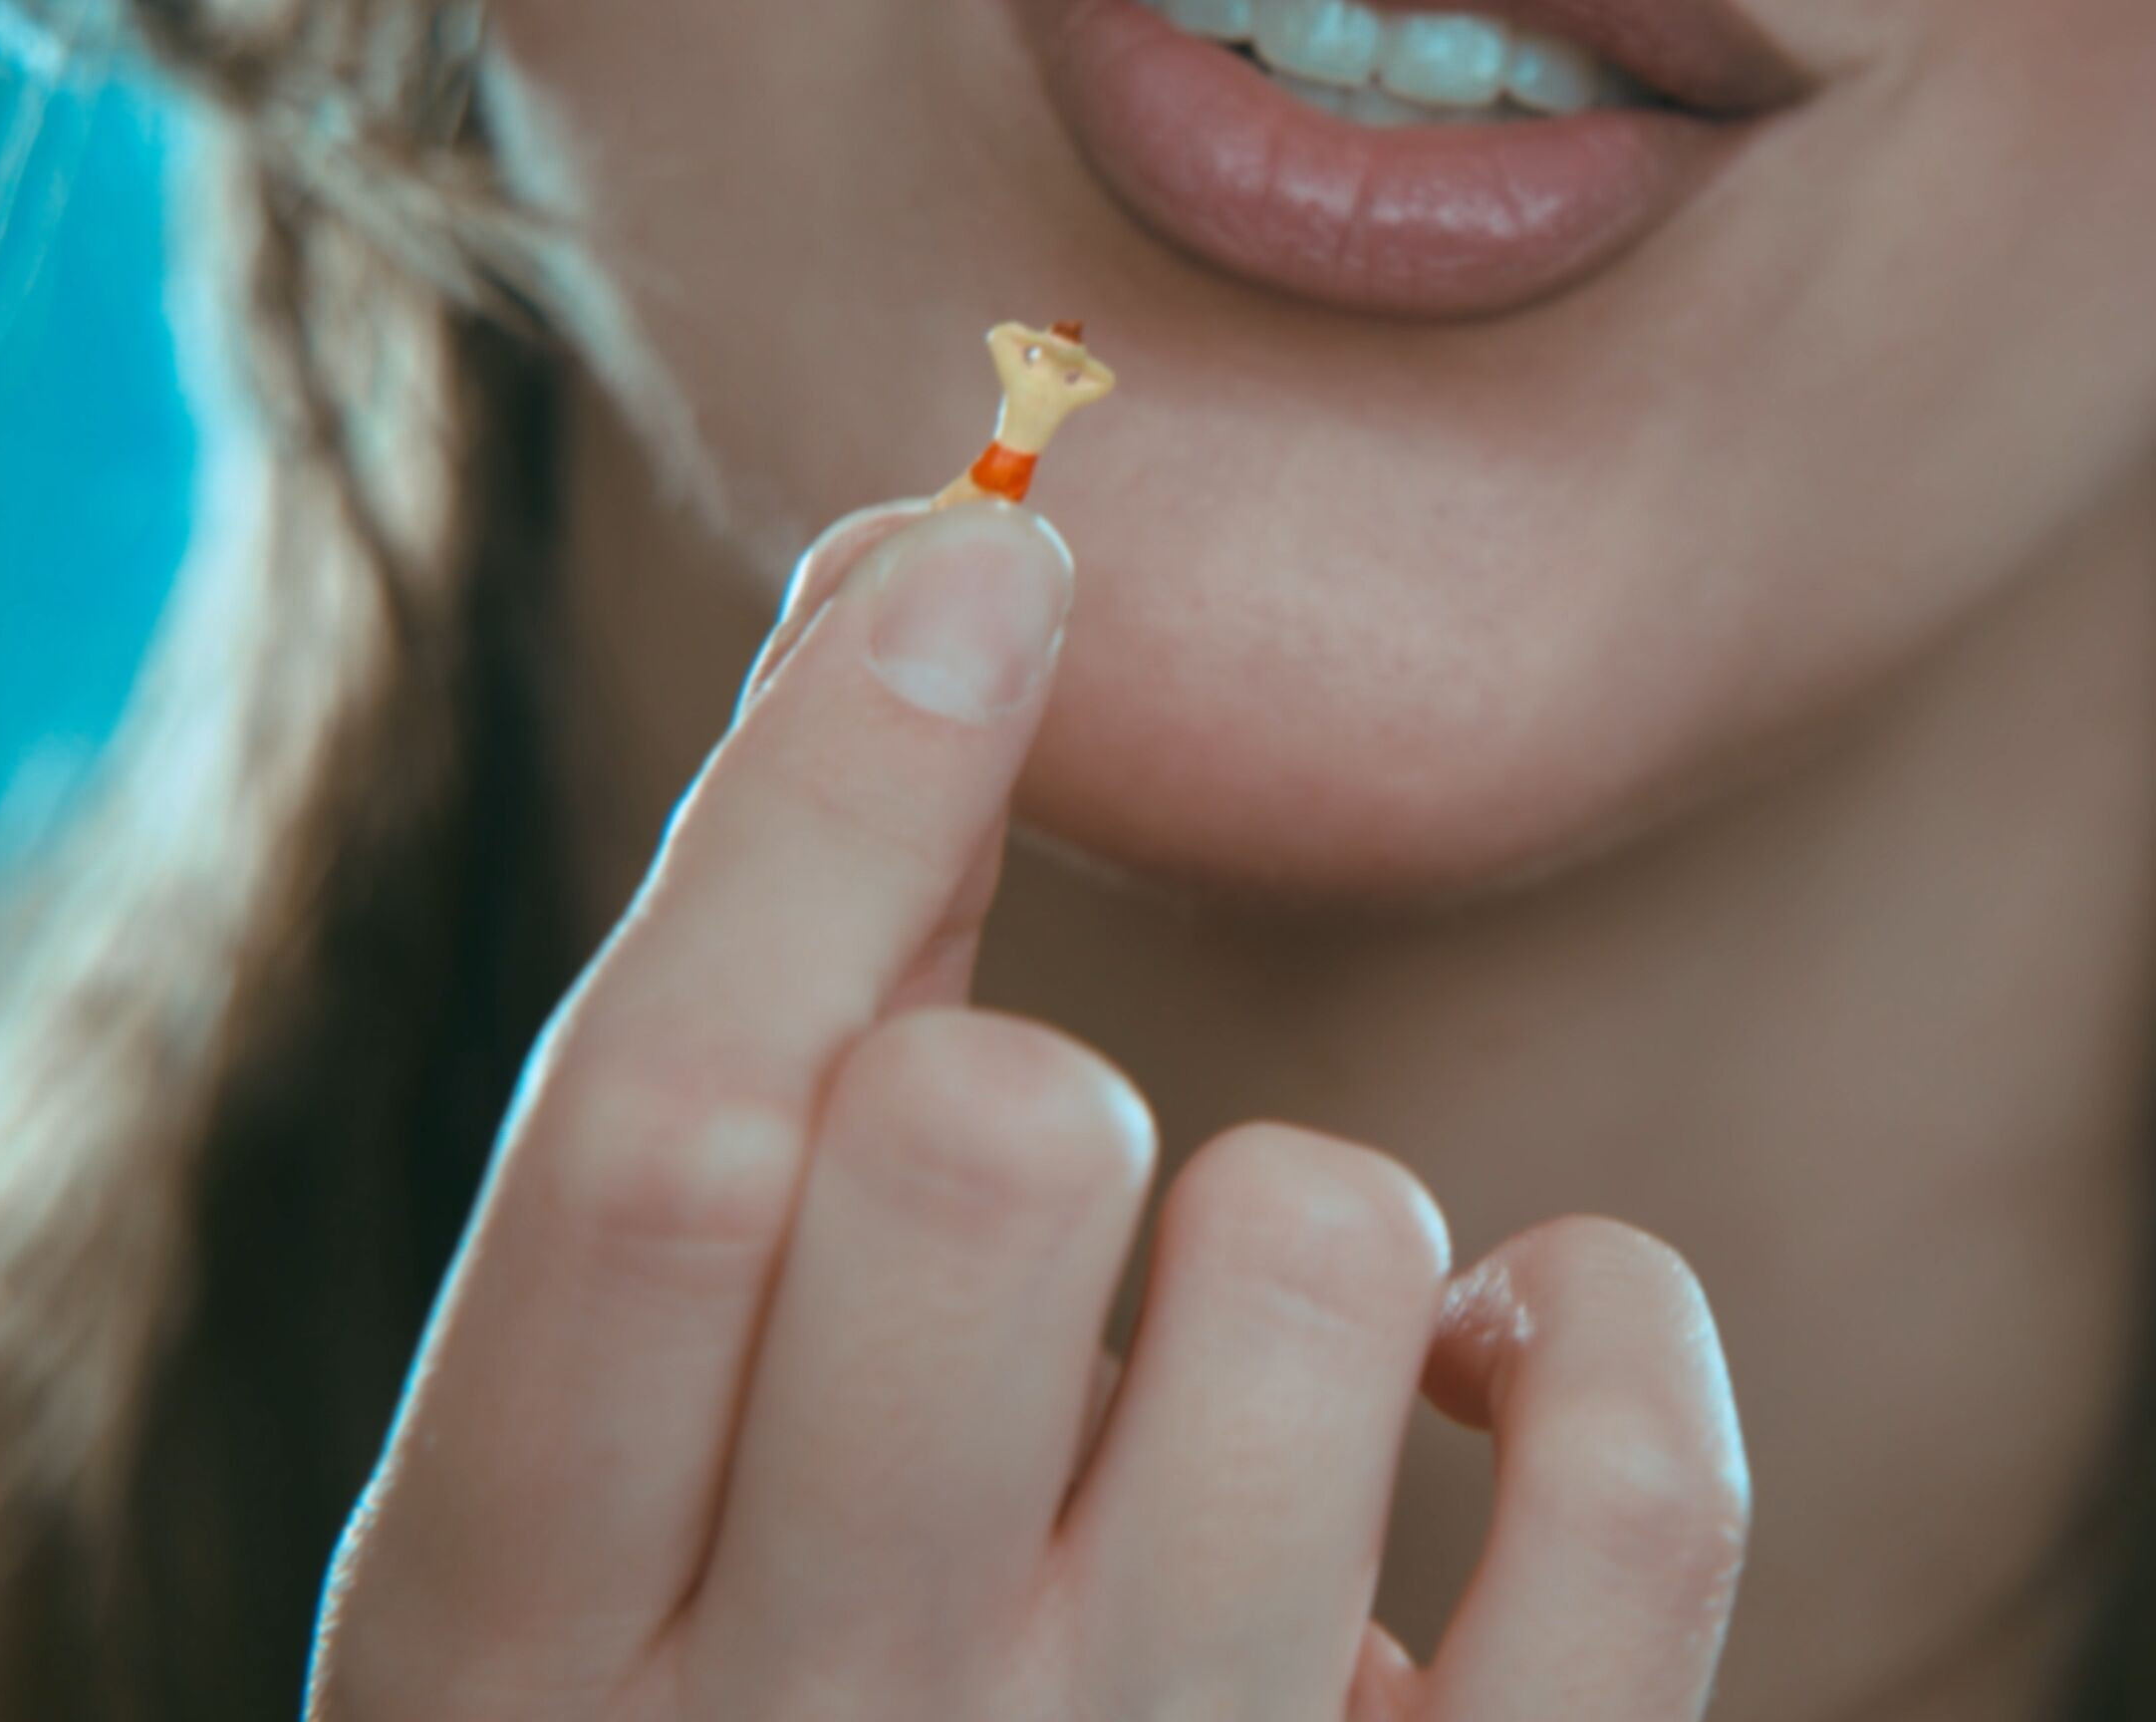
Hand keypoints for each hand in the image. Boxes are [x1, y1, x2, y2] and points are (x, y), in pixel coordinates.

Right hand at [310, 496, 1749, 1721]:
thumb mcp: (630, 1534)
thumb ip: (737, 1139)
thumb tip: (934, 580)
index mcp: (518, 1675)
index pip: (648, 1146)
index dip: (819, 787)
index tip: (974, 546)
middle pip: (979, 1159)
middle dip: (1032, 1084)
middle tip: (1022, 1220)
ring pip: (1316, 1257)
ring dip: (1305, 1231)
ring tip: (1226, 1393)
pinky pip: (1636, 1475)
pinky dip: (1605, 1329)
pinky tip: (1493, 1366)